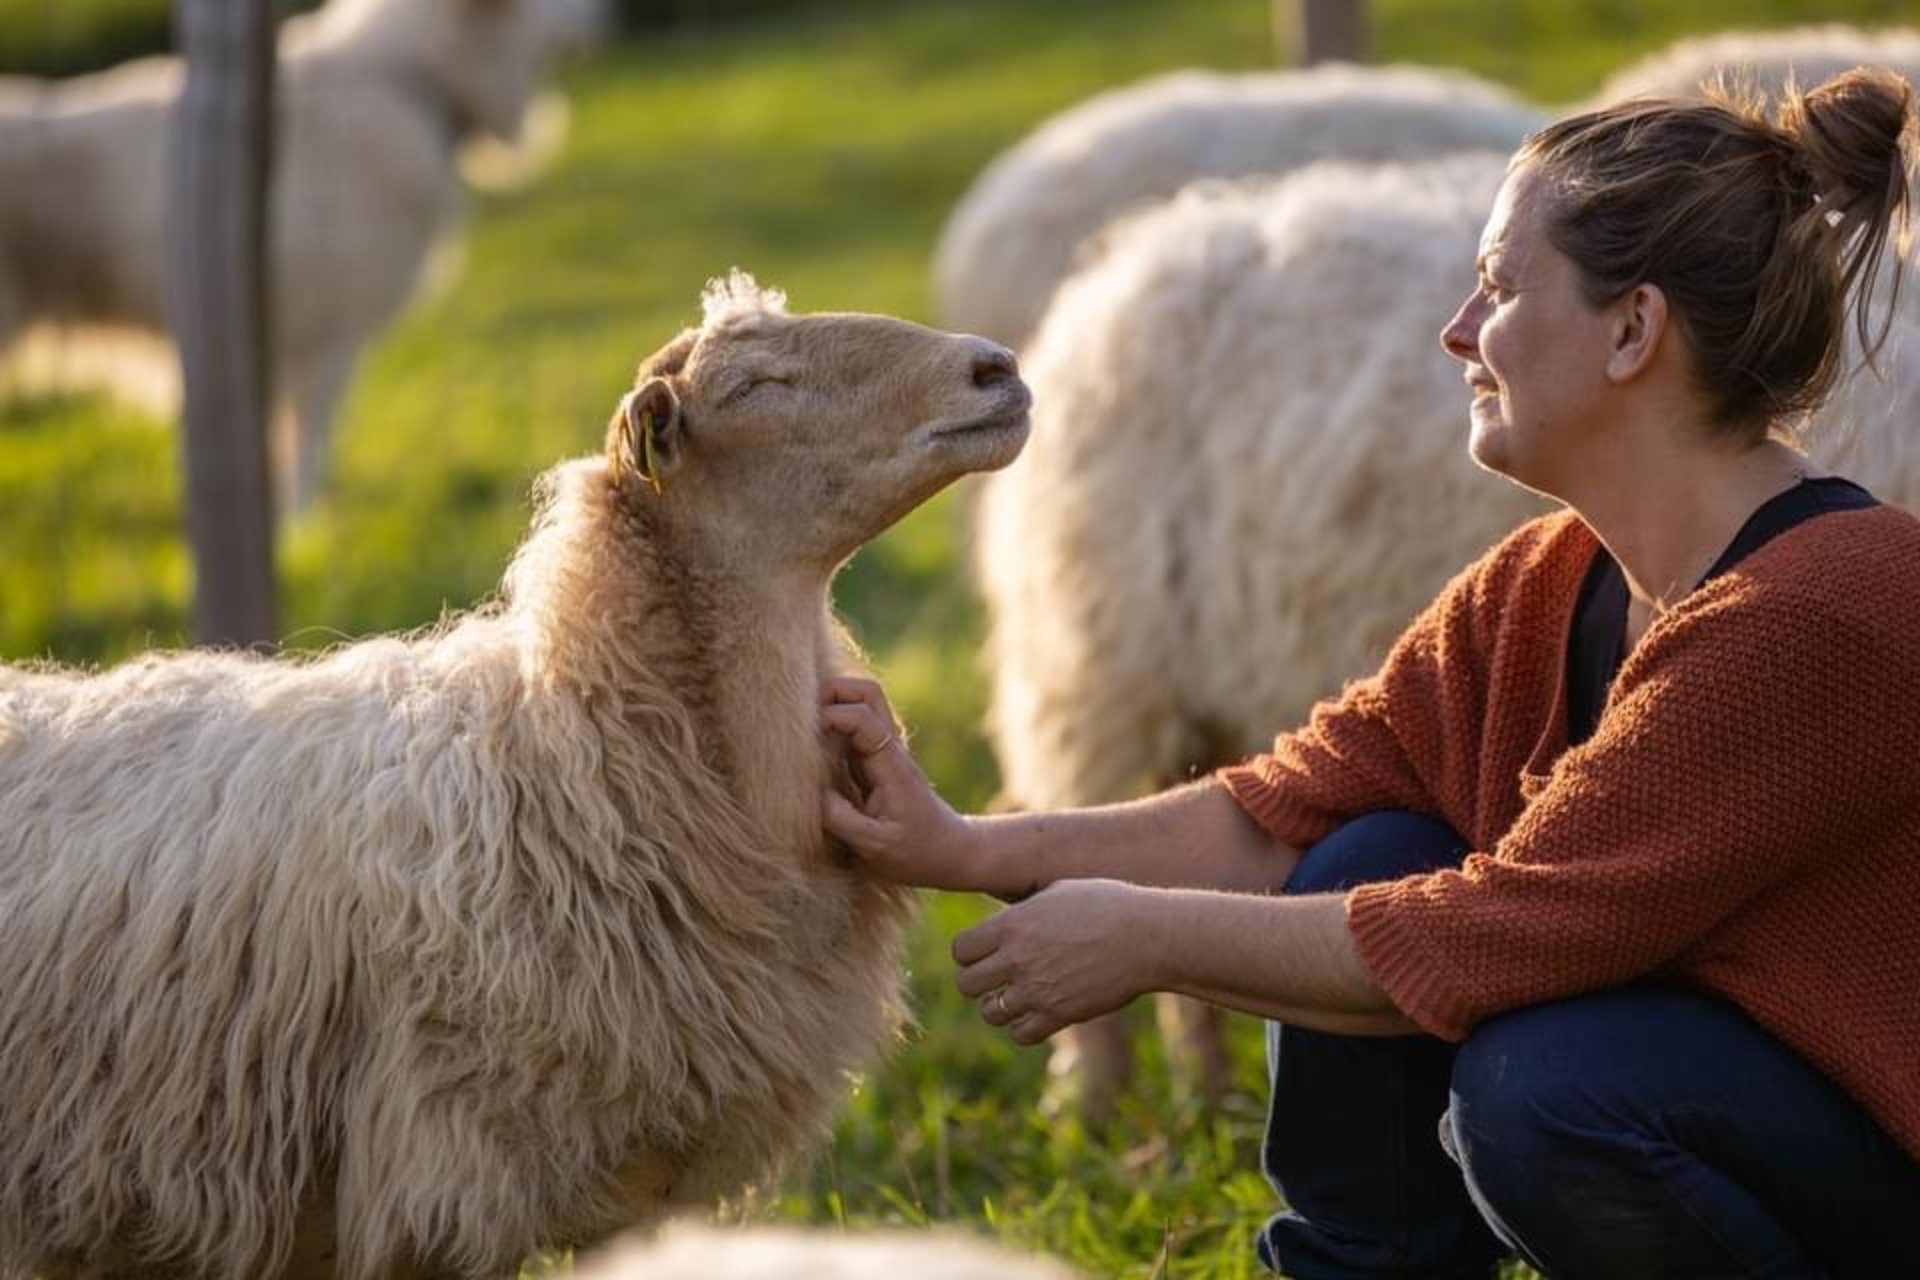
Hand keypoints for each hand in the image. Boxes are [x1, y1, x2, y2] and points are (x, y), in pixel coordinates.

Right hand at [820, 676, 986, 890]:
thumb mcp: (876, 846)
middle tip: (801, 720)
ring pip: (862, 703)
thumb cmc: (916, 851)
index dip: (831, 717)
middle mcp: (890, 748)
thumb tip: (813, 793)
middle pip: (867, 692)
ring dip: (832, 705)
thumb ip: (842, 820)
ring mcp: (885, 750)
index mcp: (891, 765)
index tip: (806, 740)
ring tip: (804, 730)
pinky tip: (814, 747)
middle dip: (831, 693)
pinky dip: (833, 725)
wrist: (949, 851)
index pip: (863, 718)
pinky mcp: (877, 760)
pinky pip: (855, 727)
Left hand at [952, 879, 1159, 1044]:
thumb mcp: (1059, 892)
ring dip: (1001, 1006)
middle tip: (999, 978)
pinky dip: (1024, 1027)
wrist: (1147, 937)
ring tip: (1021, 995)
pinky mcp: (1059, 1014)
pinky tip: (1040, 1012)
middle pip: (967, 985)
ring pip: (990, 1013)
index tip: (986, 953)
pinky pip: (1020, 1034)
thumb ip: (1024, 910)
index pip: (960, 950)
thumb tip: (1007, 917)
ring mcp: (1037, 989)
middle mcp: (1017, 958)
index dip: (970, 954)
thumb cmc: (1109, 905)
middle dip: (979, 982)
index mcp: (1012, 924)